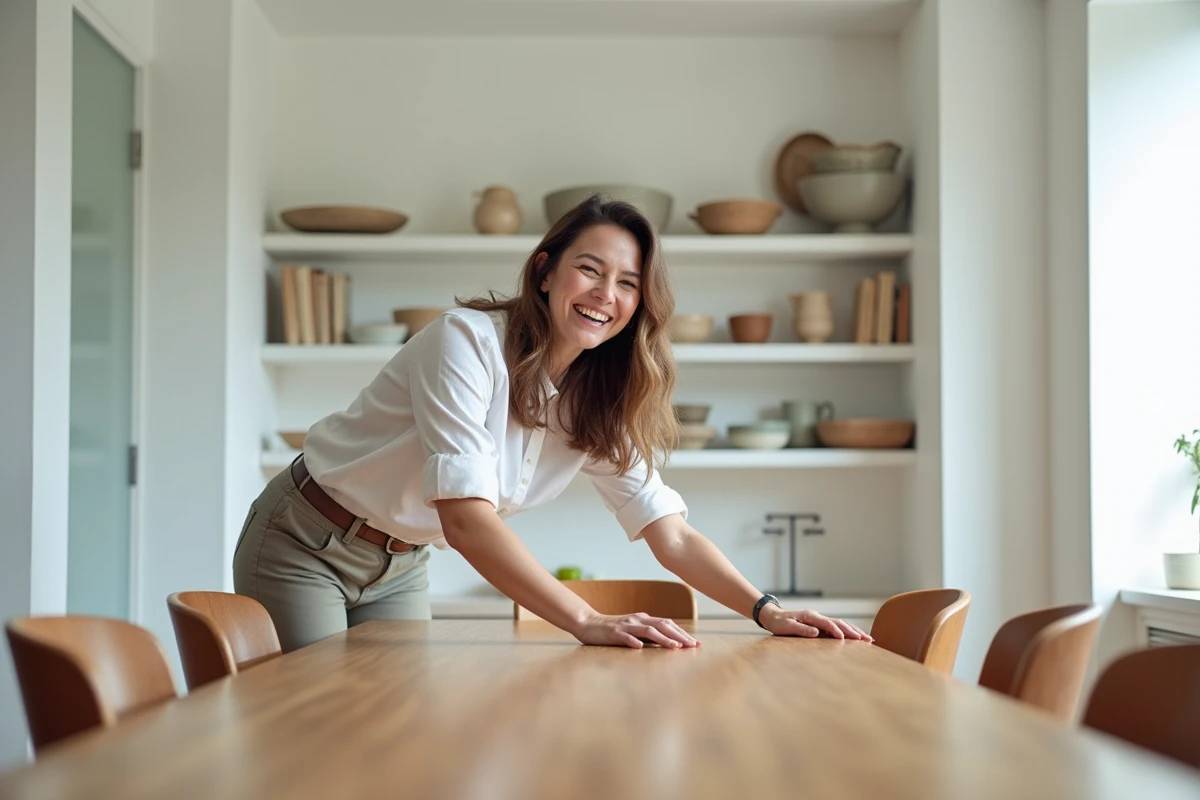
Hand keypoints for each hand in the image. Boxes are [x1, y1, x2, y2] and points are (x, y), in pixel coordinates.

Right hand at [574, 612, 700, 649]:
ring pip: (648, 631)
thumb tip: (669, 644)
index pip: (668, 624)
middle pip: (662, 625)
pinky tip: (640, 647)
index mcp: (644, 619)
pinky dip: (634, 641)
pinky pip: (625, 637)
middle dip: (679, 636)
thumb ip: (649, 635)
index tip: (696, 643)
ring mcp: (626, 625)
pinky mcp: (613, 632)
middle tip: (692, 646)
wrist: (588, 623)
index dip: (682, 633)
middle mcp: (638, 620)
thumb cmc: (613, 631)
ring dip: (663, 639)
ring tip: (675, 647)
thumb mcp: (634, 631)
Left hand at [759, 605, 872, 641]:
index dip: (836, 630)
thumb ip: (801, 629)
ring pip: (841, 624)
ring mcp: (820, 620)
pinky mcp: (820, 624)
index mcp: (810, 616)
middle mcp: (817, 616)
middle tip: (866, 640)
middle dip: (853, 631)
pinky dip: (848, 632)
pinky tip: (856, 638)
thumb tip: (816, 632)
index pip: (827, 623)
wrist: (773, 616)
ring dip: (854, 631)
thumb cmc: (778, 623)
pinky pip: (837, 628)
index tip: (845, 639)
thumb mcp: (786, 627)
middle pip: (839, 623)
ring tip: (868, 639)